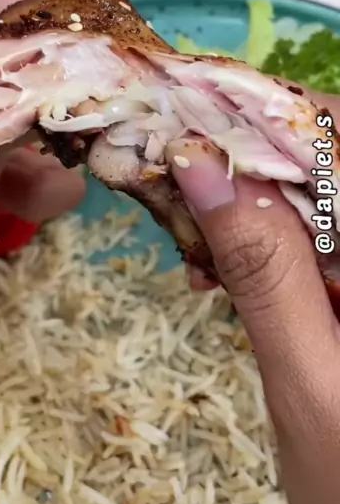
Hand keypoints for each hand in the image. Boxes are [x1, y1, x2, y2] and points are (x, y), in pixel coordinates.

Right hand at [166, 88, 339, 503]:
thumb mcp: (310, 386)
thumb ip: (265, 274)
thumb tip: (203, 169)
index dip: (279, 117)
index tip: (199, 120)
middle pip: (333, 163)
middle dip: (254, 161)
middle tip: (178, 182)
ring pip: (317, 200)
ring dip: (250, 206)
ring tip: (192, 242)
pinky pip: (314, 243)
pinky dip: (263, 246)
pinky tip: (221, 275)